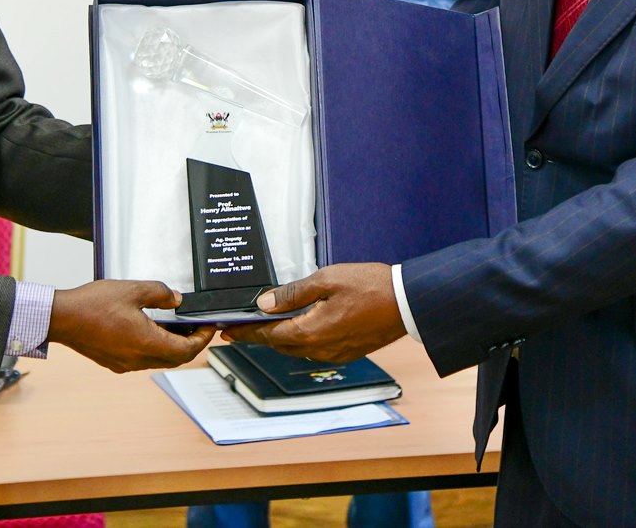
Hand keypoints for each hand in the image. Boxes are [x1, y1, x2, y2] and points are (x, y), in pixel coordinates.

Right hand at [48, 280, 214, 371]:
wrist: (62, 318)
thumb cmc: (93, 305)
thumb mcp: (133, 290)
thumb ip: (160, 294)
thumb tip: (176, 300)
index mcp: (147, 344)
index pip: (186, 351)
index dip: (202, 340)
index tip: (209, 328)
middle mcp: (137, 360)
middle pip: (175, 359)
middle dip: (190, 344)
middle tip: (196, 327)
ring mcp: (124, 364)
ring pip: (158, 360)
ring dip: (171, 347)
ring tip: (176, 327)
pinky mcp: (114, 362)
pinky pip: (142, 360)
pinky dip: (154, 348)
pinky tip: (150, 330)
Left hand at [221, 263, 405, 363]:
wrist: (407, 303)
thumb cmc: (371, 287)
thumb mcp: (327, 280)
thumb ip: (293, 293)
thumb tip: (265, 303)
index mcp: (310, 332)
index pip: (267, 334)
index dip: (245, 332)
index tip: (228, 331)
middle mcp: (319, 350)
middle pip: (280, 344)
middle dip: (260, 336)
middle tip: (241, 327)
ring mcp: (334, 355)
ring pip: (297, 349)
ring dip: (281, 338)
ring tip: (267, 325)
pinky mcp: (347, 354)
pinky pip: (315, 350)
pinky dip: (302, 340)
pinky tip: (301, 327)